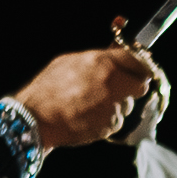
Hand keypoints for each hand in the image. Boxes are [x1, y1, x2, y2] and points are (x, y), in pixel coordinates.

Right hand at [14, 46, 165, 149]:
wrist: (36, 117)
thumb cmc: (48, 89)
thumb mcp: (70, 61)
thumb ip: (98, 57)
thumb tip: (115, 51)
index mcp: (102, 62)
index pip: (138, 60)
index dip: (140, 66)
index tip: (139, 70)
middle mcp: (112, 82)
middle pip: (140, 85)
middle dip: (132, 88)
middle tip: (119, 90)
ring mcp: (112, 106)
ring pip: (127, 106)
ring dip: (116, 106)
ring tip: (92, 105)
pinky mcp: (109, 126)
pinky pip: (116, 122)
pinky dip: (106, 122)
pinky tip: (88, 117)